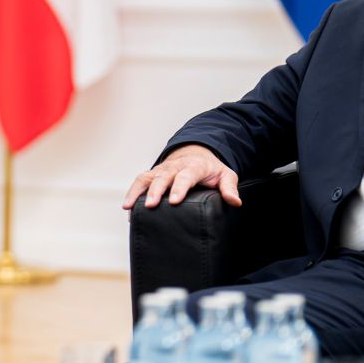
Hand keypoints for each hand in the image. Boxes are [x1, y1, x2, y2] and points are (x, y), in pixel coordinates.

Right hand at [122, 145, 241, 209]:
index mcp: (194, 166)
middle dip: (156, 191)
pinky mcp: (152, 175)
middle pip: (163, 177)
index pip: (186, 176)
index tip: (175, 201)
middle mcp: (175, 167)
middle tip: (151, 205)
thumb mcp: (225, 175)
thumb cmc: (210, 169)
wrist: (195, 154)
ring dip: (137, 191)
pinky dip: (132, 193)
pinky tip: (128, 208)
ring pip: (146, 178)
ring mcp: (161, 170)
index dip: (180, 188)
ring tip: (129, 207)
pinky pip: (140, 182)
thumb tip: (235, 202)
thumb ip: (229, 188)